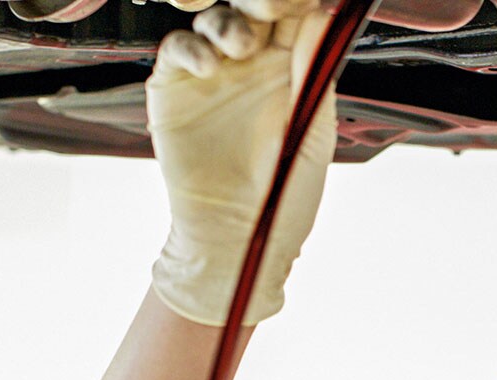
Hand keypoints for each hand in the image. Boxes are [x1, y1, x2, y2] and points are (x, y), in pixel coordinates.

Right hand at [147, 0, 337, 325]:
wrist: (238, 239)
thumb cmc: (283, 196)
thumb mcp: (312, 131)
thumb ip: (314, 72)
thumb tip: (322, 16)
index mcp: (291, 68)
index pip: (294, 14)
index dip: (296, 2)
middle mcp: (251, 63)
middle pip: (250, 6)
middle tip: (270, 6)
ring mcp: (212, 73)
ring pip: (214, 18)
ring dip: (227, 20)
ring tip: (241, 45)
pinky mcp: (174, 88)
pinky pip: (176, 49)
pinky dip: (190, 47)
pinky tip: (209, 67)